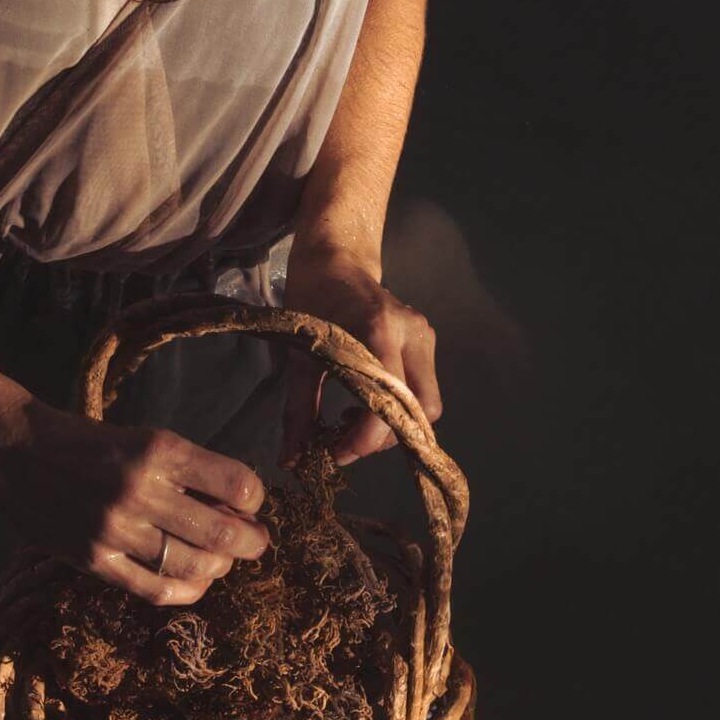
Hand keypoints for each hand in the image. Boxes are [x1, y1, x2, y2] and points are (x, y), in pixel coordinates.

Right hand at [0, 399, 271, 604]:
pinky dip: (186, 592)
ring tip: (223, 560)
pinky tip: (196, 584)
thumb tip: (236, 507)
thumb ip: (185, 470)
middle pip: (221, 532)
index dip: (255, 498)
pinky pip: (155, 589)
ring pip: (193, 565)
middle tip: (257, 541)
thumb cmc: (87, 442)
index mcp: (158, 449)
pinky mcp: (94, 560)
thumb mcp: (142, 438)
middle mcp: (139, 489)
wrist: (14, 453)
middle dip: (252, 542)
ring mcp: (115, 529)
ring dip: (221, 567)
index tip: (252, 502)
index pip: (235, 482)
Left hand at [280, 240, 441, 465]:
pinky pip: (422, 386)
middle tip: (348, 441)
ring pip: (427, 401)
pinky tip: (367, 400)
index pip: (390, 400)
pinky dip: (398, 405)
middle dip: (388, 436)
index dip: (367, 438)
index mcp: (380, 330)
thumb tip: (292, 460)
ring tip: (355, 420)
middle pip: (423, 408)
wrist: (334, 259)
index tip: (337, 453)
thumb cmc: (312, 299)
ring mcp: (424, 334)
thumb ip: (298, 410)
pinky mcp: (426, 338)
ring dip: (395, 423)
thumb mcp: (299, 356)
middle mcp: (412, 333)